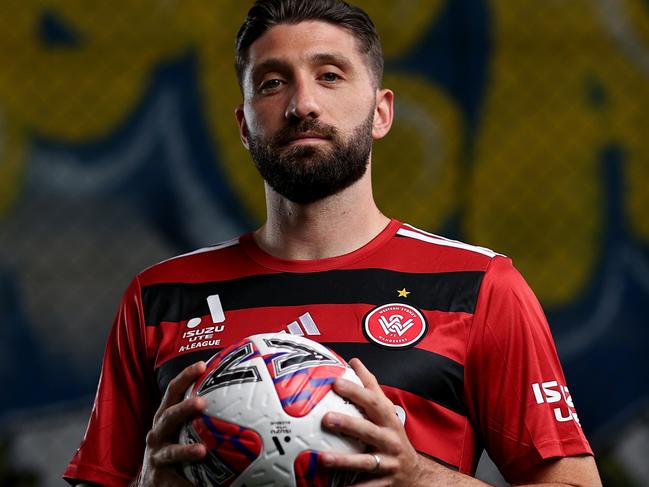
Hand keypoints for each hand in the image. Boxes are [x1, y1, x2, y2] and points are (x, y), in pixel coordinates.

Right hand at [135, 361, 207, 486]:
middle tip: (201, 402)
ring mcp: (157, 457)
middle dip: (183, 409)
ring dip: (185, 451)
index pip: (173, 392)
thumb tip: (236, 393)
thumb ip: (198, 412)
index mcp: (164, 417)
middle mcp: (157, 434)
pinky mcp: (160, 479)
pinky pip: (176, 482)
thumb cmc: (173, 445)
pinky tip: (200, 486)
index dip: (185, 376)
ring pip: (170, 452)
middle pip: (168, 417)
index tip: (202, 365)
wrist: (150, 481)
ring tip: (202, 451)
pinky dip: (187, 484)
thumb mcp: (180, 426)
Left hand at [321, 358, 424, 485]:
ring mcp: (387, 463)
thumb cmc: (393, 436)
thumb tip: (354, 361)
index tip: (336, 382)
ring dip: (344, 460)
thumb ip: (371, 387)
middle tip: (326, 418)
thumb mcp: (386, 411)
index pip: (372, 401)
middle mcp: (389, 440)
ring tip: (323, 458)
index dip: (356, 391)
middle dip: (348, 424)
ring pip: (365, 462)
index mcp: (387, 420)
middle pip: (369, 430)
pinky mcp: (384, 483)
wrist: (416, 473)